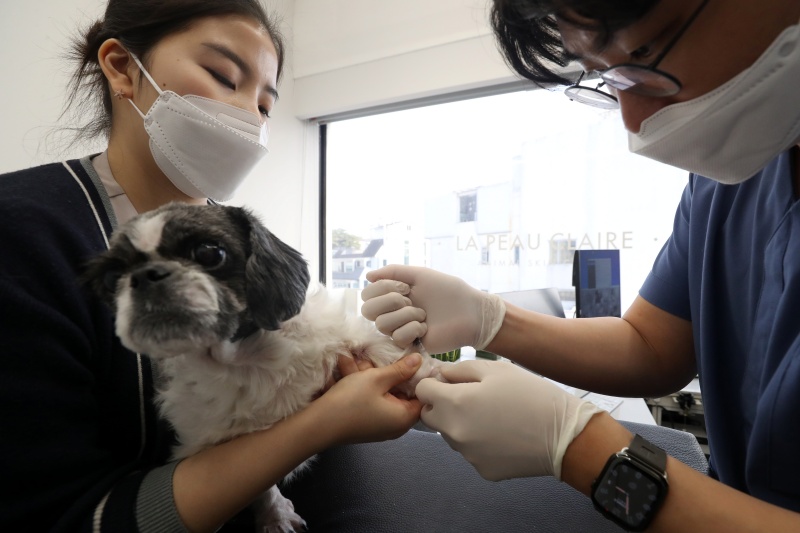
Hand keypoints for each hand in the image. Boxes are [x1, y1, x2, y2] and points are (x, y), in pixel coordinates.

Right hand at [315, 353, 423, 444]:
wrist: (318, 425)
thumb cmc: (350, 402)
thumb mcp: (377, 379)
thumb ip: (400, 369)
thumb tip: (419, 361)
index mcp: (405, 418)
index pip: (421, 395)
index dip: (417, 376)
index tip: (409, 360)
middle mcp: (396, 425)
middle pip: (400, 393)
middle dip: (387, 373)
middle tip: (373, 360)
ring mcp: (380, 425)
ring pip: (383, 394)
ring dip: (370, 377)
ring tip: (353, 362)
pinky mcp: (367, 423)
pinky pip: (372, 401)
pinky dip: (364, 387)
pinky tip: (348, 371)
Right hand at [361, 265, 505, 352]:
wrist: (470, 312)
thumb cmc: (449, 291)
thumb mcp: (421, 275)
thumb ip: (394, 271)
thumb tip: (367, 275)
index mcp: (394, 295)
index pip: (367, 294)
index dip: (382, 289)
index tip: (405, 286)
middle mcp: (393, 312)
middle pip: (368, 311)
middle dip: (389, 302)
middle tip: (411, 300)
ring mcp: (400, 329)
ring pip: (382, 325)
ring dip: (405, 315)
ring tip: (423, 314)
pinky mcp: (410, 344)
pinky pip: (397, 337)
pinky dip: (412, 329)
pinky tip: (426, 327)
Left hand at [415, 360, 601, 480]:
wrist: (563, 434)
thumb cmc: (530, 394)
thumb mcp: (495, 369)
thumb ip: (459, 370)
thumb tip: (440, 375)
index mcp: (454, 403)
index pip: (422, 392)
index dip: (433, 383)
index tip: (448, 382)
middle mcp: (454, 432)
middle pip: (431, 417)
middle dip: (442, 405)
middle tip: (469, 397)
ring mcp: (467, 455)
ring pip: (451, 435)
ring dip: (460, 424)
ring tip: (491, 415)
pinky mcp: (482, 470)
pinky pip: (470, 451)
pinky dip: (479, 442)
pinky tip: (501, 434)